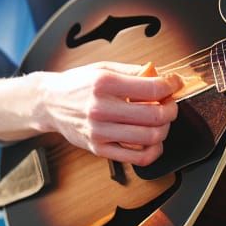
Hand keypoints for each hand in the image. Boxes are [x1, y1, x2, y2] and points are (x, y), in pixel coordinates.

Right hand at [0, 62, 182, 166]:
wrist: (49, 103)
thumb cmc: (78, 84)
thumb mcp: (104, 68)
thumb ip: (134, 72)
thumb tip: (162, 77)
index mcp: (104, 83)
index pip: (152, 88)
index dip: (172, 86)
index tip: (176, 83)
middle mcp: (101, 108)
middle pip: (155, 115)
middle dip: (172, 109)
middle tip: (171, 104)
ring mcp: (99, 132)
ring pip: (150, 138)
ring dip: (164, 129)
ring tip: (161, 121)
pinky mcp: (98, 149)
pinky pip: (136, 158)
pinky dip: (153, 151)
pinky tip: (154, 141)